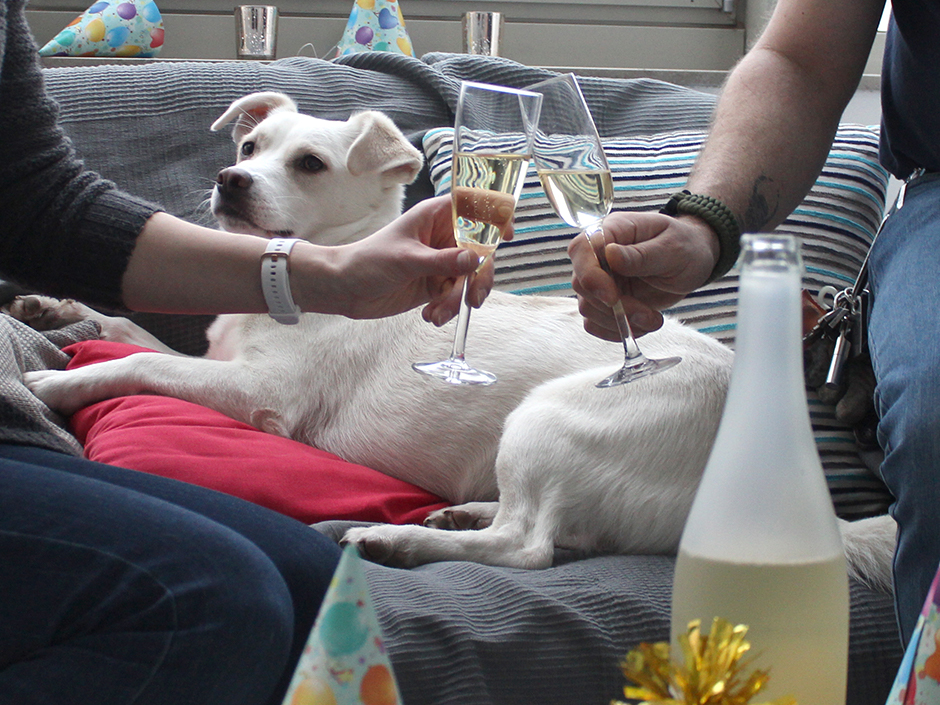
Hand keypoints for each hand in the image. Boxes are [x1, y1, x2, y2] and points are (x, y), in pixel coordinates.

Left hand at [326, 194, 513, 321]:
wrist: (344, 289)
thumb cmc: (367, 261)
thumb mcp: (406, 260)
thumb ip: (443, 261)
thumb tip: (476, 261)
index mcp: (435, 216)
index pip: (475, 207)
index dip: (495, 216)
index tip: (505, 235)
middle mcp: (443, 237)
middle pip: (480, 252)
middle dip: (479, 278)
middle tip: (473, 299)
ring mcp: (442, 262)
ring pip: (469, 279)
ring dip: (458, 300)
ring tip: (437, 314)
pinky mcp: (436, 285)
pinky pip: (456, 296)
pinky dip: (448, 309)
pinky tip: (430, 316)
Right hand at [568, 211, 718, 340]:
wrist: (693, 261)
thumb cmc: (685, 246)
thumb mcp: (673, 248)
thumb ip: (641, 254)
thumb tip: (610, 254)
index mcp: (612, 231)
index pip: (581, 250)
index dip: (590, 276)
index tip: (612, 298)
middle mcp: (599, 255)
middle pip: (582, 284)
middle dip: (613, 307)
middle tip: (647, 314)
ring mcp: (600, 279)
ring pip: (588, 308)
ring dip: (619, 322)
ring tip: (652, 319)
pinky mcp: (605, 301)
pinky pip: (596, 323)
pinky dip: (616, 331)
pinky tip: (641, 324)